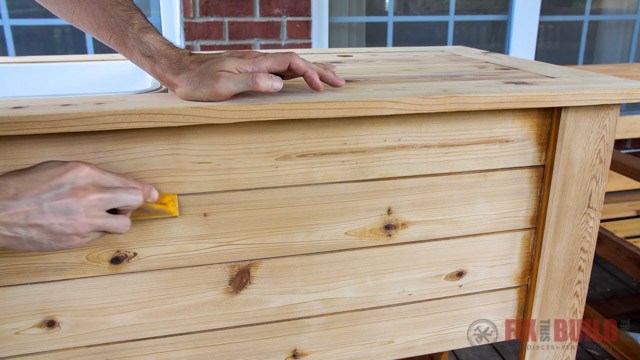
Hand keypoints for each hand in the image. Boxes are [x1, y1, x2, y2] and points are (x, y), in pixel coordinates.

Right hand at [0, 161, 157, 251]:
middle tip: (122, 205)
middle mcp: (90, 196)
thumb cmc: (25, 187)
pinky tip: (79, 225)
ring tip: (101, 217)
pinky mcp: (77, 239)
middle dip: (132, 204)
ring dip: (117, 221)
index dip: (143, 190)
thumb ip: (92, 176)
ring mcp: (84, 220)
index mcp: (86, 173)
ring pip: (123, 225)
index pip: (129, 183)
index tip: (153, 194)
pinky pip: (100, 236)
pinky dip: (96, 231)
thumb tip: (117, 184)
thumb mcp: (61, 168)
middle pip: (134, 202)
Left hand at [163, 50, 345, 100]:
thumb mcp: (222, 85)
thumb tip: (278, 83)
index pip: (291, 63)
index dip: (309, 74)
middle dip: (320, 72)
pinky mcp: (249, 69)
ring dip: (311, 71)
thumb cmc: (198, 82)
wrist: (180, 71)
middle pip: (296, 62)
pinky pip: (280, 69)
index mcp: (255, 62)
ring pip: (290, 64)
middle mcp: (258, 60)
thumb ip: (251, 82)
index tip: (321, 88)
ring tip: (329, 77)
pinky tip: (300, 78)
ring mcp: (254, 63)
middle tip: (340, 82)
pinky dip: (296, 73)